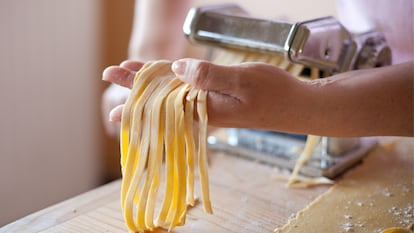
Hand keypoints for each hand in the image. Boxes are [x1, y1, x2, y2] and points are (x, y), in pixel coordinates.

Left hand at [104, 58, 313, 133]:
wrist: (296, 107)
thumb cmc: (275, 94)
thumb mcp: (243, 80)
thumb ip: (209, 76)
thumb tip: (177, 68)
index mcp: (204, 107)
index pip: (161, 94)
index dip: (137, 83)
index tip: (113, 76)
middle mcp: (203, 110)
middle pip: (161, 97)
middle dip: (135, 85)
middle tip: (110, 74)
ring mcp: (211, 106)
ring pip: (173, 94)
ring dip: (152, 84)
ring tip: (131, 75)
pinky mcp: (219, 102)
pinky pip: (188, 92)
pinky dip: (173, 83)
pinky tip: (166, 80)